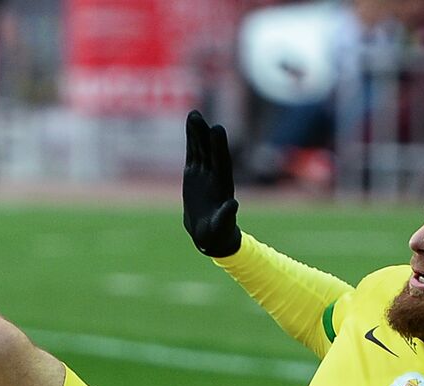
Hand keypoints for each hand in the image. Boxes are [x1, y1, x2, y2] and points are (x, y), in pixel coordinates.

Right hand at [182, 110, 241, 257]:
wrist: (209, 234)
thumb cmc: (218, 233)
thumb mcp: (221, 226)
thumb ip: (226, 215)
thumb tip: (233, 204)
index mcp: (222, 186)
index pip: (221, 162)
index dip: (219, 146)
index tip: (217, 128)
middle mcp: (214, 175)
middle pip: (209, 151)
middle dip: (204, 134)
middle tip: (198, 116)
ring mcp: (204, 173)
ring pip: (200, 148)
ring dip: (197, 132)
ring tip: (193, 114)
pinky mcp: (194, 174)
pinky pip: (193, 153)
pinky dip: (191, 139)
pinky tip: (190, 125)